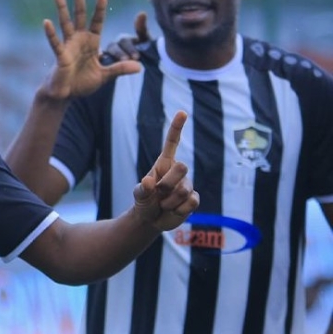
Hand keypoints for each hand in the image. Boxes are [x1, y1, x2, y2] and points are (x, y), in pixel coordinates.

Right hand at [40, 0, 141, 100]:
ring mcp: (68, 46)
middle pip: (79, 14)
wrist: (65, 94)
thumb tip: (140, 68)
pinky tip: (46, 22)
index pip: (96, 21)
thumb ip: (120, 69)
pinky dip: (51, 33)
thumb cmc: (82, 83)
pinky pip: (55, 43)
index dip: (99, 8)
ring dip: (61, 6)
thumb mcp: (105, 76)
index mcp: (91, 42)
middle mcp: (78, 39)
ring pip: (65, 22)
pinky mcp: (60, 56)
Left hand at [131, 111, 198, 230]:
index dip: (177, 128)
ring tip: (163, 204)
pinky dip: (178, 210)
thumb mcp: (139, 195)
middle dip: (167, 183)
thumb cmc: (144, 202)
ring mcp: (187, 185)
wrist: (151, 220)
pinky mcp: (193, 199)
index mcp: (163, 164)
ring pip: (184, 189)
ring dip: (169, 201)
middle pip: (182, 167)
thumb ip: (142, 189)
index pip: (172, 143)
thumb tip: (148, 181)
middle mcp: (177, 172)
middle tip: (158, 194)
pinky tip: (173, 210)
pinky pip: (190, 202)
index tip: (182, 112)